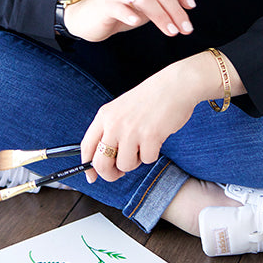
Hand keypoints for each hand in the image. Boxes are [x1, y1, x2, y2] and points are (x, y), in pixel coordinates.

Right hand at [63, 0, 195, 41]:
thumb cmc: (123, 11)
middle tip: (185, 29)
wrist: (91, 18)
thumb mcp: (147, 5)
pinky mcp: (107, 4)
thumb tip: (188, 2)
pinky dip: (130, 14)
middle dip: (176, 11)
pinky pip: (120, 7)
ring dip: (161, 16)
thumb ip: (164, 0)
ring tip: (171, 31)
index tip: (191, 7)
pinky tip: (136, 22)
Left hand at [80, 50, 244, 182]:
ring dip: (135, 161)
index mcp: (105, 115)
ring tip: (143, 144)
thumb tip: (105, 160)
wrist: (176, 85)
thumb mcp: (122, 108)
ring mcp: (131, 130)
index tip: (92, 177)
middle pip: (101, 163)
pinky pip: (147, 160)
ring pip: (125, 166)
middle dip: (110, 174)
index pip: (87, 146)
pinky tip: (156, 138)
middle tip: (119, 173)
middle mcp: (114, 123)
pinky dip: (152, 154)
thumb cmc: (151, 98)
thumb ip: (111, 129)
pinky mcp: (150, 136)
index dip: (87, 166)